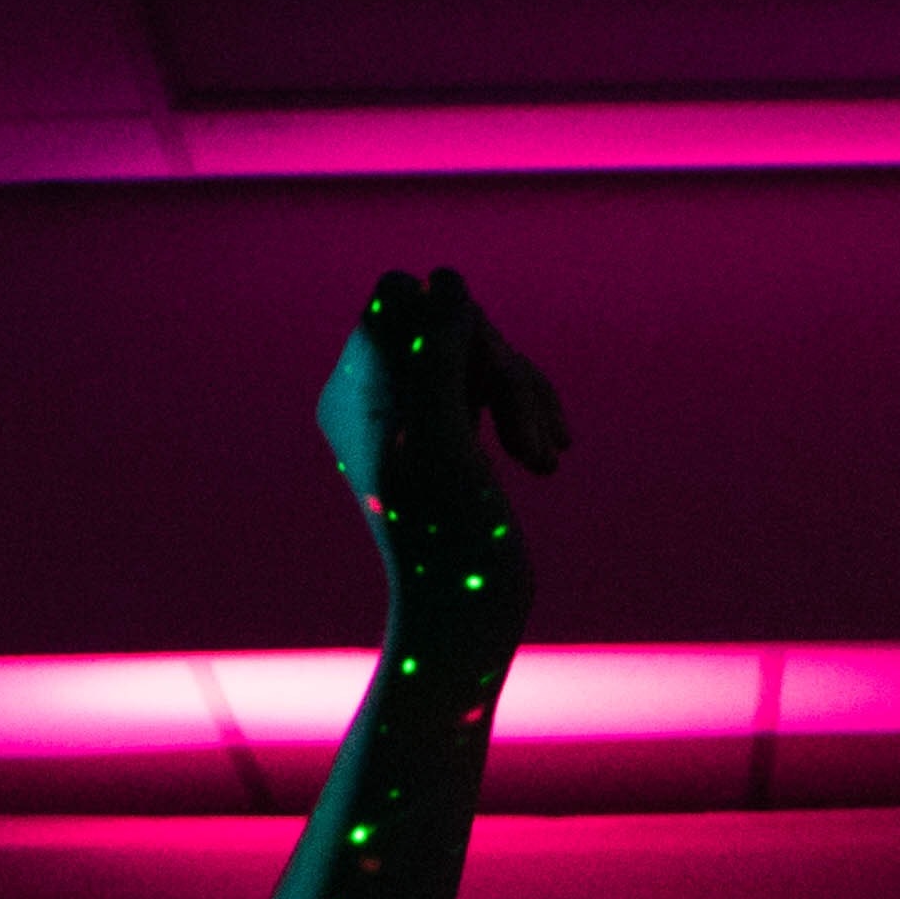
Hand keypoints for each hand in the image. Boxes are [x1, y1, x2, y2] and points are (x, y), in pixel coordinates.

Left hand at [319, 264, 567, 621]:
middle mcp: (377, 400)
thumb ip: (437, 342)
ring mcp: (419, 422)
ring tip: (545, 457)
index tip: (478, 381)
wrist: (465, 617)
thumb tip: (446, 280)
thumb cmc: (447, 528)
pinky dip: (531, 415)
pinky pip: (500, 393)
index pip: (398, 293)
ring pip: (483, 357)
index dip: (452, 321)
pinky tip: (548, 460)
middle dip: (501, 368)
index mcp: (351, 387)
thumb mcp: (441, 425)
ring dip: (525, 397)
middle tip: (527, 435)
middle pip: (450, 323)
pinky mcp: (460, 447)